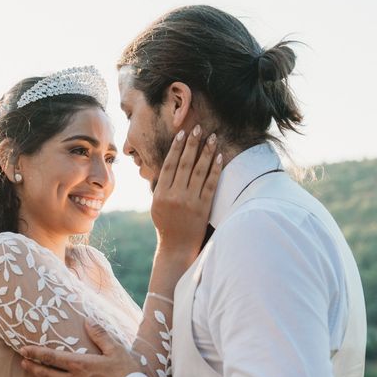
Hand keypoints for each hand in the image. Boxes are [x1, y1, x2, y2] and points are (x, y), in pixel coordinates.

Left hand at [19, 320, 140, 376]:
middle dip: (32, 367)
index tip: (23, 350)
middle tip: (23, 363)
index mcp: (80, 364)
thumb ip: (100, 335)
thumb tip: (88, 320)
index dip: (35, 353)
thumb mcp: (116, 350)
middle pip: (46, 374)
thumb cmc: (127, 374)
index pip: (51, 357)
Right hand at [150, 125, 221, 262]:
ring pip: (198, 171)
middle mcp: (174, 196)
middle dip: (192, 144)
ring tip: (212, 138)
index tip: (181, 133)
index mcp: (161, 194)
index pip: (169, 165)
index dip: (176, 148)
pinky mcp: (203, 207)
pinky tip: (219, 157)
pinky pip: (210, 184)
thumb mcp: (157, 205)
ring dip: (206, 152)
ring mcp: (189, 201)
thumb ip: (162, 186)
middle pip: (184, 164)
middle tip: (198, 128)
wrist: (176, 248)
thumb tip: (168, 165)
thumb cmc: (166, 225)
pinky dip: (215, 169)